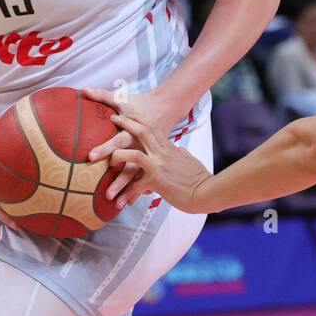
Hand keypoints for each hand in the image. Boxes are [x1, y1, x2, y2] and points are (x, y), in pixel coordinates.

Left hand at [84, 100, 211, 213]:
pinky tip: (121, 201)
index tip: (126, 114)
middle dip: (126, 123)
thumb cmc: (198, 177)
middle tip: (114, 117)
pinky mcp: (157, 181)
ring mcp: (159, 166)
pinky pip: (136, 185)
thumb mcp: (187, 159)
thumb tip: (176, 149)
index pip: (151, 128)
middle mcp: (163, 153)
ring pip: (133, 155)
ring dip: (119, 156)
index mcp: (169, 148)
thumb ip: (178, 153)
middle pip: (142, 132)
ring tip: (110, 160)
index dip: (137, 120)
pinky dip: (127, 193)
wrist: (206, 191)